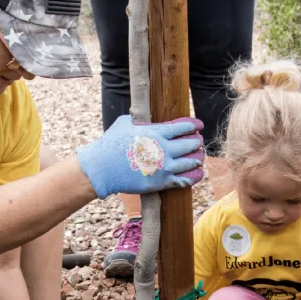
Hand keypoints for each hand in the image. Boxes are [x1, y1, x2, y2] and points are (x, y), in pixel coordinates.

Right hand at [76, 115, 204, 198]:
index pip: (184, 126)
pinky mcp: (160, 182)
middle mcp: (164, 149)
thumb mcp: (125, 123)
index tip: (199, 125)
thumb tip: (144, 117)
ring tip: (199, 157)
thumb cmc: (111, 143)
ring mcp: (163, 167)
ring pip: (190, 162)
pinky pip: (183, 180)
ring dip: (197, 159)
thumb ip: (139, 120)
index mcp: (156, 132)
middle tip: (198, 141)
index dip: (194, 125)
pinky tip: (198, 173)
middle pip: (190, 144)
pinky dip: (193, 176)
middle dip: (197, 142)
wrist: (102, 168)